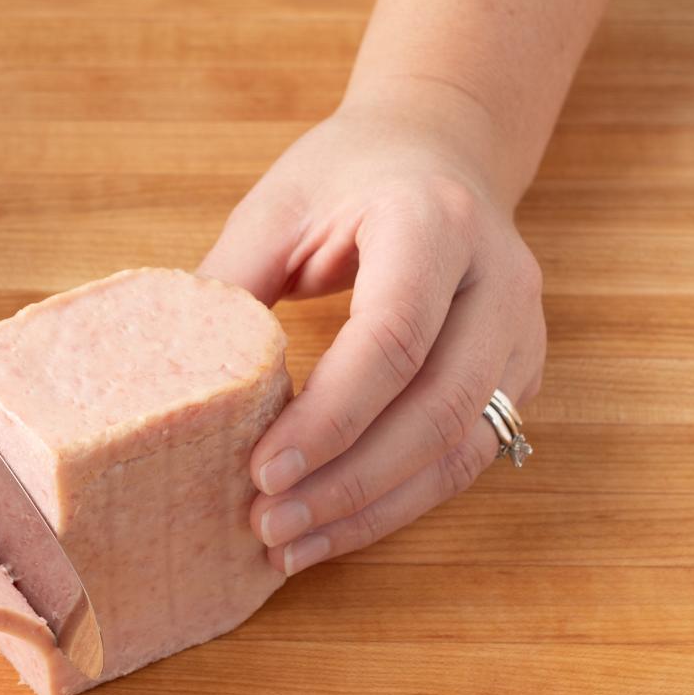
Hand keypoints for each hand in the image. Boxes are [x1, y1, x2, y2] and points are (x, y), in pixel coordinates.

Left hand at [200, 84, 545, 573]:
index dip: (329, 416)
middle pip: (438, 405)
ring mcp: (522, 330)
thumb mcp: (278, 207)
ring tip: (290, 544)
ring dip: (374, 508)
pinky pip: (468, 455)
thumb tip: (170, 382)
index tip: (260, 470)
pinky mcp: (521, 372)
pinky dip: (400, 501)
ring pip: (462, 446)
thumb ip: (232, 284)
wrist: (440, 149)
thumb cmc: (348, 175)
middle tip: (268, 523)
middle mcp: (498, 279)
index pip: (391, 338)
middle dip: (348, 480)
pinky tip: (335, 526)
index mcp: (433, 220)